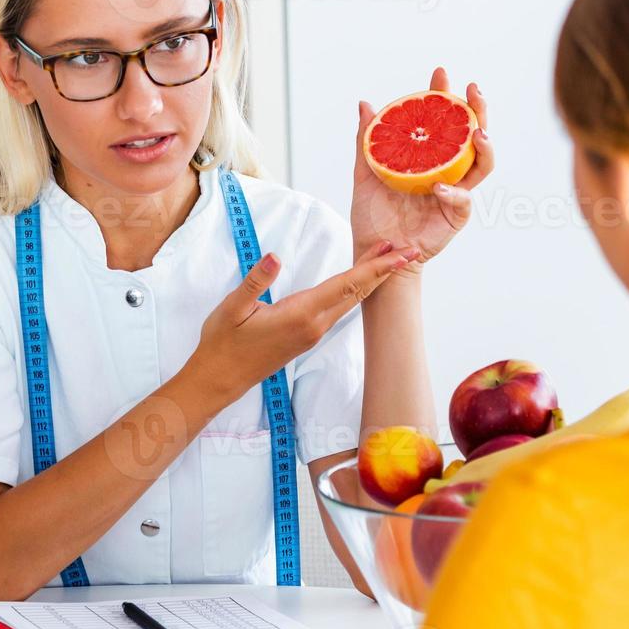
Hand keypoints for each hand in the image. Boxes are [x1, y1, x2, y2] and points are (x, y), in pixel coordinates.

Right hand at [188, 241, 418, 405]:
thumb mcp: (232, 308)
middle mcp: (313, 325)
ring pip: (351, 301)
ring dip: (371, 279)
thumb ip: (255, 281)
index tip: (398, 255)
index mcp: (299, 314)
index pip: (345, 286)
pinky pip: (340, 308)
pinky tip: (358, 281)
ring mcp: (312, 333)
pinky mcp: (308, 336)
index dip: (374, 268)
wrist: (220, 379)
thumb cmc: (223, 343)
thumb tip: (274, 257)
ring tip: (387, 258)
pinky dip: (355, 290)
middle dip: (384, 270)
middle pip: (357, 292)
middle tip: (407, 249)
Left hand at [350, 67, 494, 273]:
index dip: (444, 97)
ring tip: (476, 133)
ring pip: (482, 164)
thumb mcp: (365, 172)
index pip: (442, 121)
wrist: (375, 251)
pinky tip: (439, 187)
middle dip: (477, 110)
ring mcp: (455, 192)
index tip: (440, 74)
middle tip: (472, 91)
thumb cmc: (373, 214)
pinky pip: (462, 200)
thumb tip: (365, 104)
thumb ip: (367, 140)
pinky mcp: (456, 216)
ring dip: (483, 147)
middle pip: (471, 135)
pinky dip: (454, 191)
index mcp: (428, 156)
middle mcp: (447, 170)